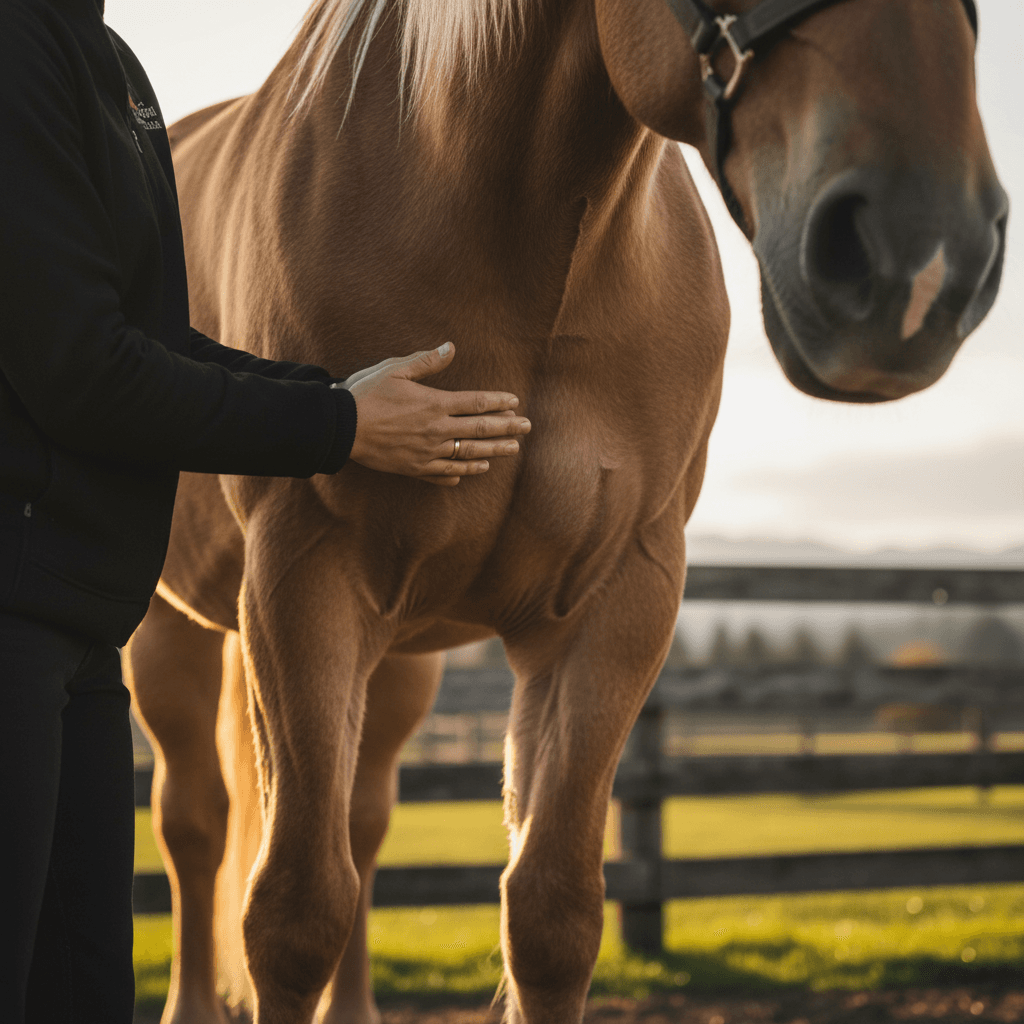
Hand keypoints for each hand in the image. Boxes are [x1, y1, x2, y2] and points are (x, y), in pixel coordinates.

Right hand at [337, 343, 530, 485]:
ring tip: (512, 450)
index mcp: (434, 403)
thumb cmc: (367, 394)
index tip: (515, 403)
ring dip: (493, 451)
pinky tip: (478, 469)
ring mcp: (428, 452)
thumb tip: (451, 347)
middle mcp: (437, 430)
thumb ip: (427, 361)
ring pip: (469, 453)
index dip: (499, 402)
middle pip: (480, 429)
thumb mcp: (395, 369)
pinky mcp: (416, 468)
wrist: (341, 428)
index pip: (477, 403)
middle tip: (527, 428)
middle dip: (507, 428)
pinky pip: (447, 472)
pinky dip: (465, 472)